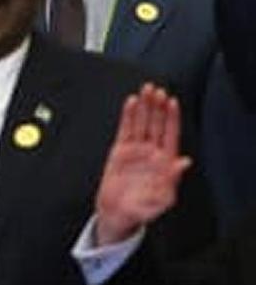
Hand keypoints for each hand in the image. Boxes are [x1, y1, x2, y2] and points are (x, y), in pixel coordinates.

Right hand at [93, 83, 190, 245]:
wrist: (117, 212)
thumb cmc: (142, 208)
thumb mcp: (163, 199)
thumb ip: (173, 180)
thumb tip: (184, 162)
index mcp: (164, 162)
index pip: (171, 134)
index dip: (172, 118)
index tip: (172, 102)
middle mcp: (151, 153)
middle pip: (156, 124)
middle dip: (157, 106)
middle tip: (156, 90)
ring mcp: (136, 150)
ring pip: (141, 123)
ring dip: (144, 107)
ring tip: (145, 91)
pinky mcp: (120, 150)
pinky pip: (125, 129)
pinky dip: (127, 116)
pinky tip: (130, 103)